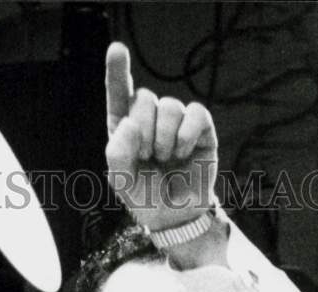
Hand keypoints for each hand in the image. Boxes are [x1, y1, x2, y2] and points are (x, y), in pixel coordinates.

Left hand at [104, 42, 217, 231]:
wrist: (176, 216)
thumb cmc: (146, 198)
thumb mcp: (122, 182)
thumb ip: (117, 155)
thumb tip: (129, 123)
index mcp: (125, 128)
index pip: (119, 94)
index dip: (118, 71)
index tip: (117, 49)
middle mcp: (149, 119)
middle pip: (145, 98)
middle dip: (144, 130)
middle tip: (148, 157)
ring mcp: (176, 121)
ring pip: (169, 105)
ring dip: (164, 137)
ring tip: (165, 159)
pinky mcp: (201, 128)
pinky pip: (195, 113)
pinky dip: (187, 134)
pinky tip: (183, 152)